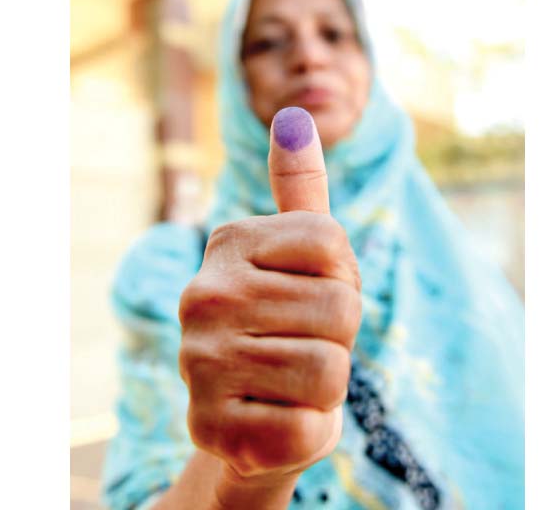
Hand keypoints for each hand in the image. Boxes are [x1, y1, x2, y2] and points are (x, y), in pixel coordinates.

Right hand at [178, 107, 360, 488]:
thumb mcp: (297, 256)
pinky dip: (309, 430)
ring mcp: (200, 362)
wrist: (252, 417)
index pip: (334, 245)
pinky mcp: (211, 427)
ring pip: (331, 371)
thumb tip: (297, 112)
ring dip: (325, 387)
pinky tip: (275, 420)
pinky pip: (310, 427)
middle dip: (337, 337)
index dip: (342, 279)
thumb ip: (300, 188)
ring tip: (287, 384)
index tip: (311, 295)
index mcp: (227, 243)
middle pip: (341, 309)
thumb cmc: (287, 327)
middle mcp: (202, 296)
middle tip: (299, 346)